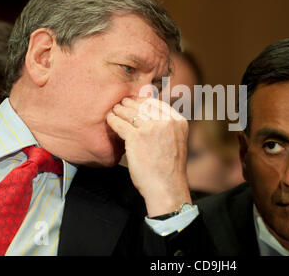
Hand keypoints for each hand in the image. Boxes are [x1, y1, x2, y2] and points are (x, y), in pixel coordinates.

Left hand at [106, 97, 191, 216]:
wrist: (167, 187)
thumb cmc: (170, 169)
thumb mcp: (176, 142)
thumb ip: (168, 128)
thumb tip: (152, 116)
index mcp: (178, 122)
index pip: (157, 104)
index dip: (143, 101)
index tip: (135, 102)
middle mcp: (167, 122)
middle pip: (143, 105)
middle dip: (130, 103)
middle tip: (121, 103)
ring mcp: (152, 128)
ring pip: (131, 112)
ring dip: (120, 110)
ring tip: (114, 110)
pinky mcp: (137, 137)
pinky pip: (120, 123)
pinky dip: (113, 120)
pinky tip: (110, 120)